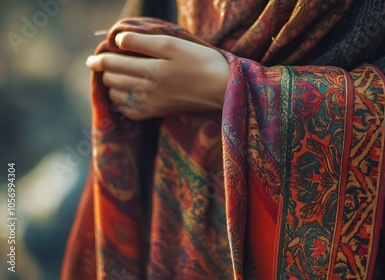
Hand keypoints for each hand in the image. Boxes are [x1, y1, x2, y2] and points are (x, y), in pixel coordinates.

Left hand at [86, 32, 229, 119]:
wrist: (222, 89)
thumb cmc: (201, 62)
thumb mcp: (173, 45)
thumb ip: (143, 43)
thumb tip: (117, 41)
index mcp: (149, 70)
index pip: (113, 64)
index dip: (99, 60)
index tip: (93, 58)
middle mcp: (146, 90)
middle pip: (112, 81)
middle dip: (104, 72)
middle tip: (103, 65)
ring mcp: (152, 104)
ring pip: (118, 97)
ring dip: (112, 87)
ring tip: (114, 78)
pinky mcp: (159, 112)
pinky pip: (131, 112)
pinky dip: (123, 105)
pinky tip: (126, 97)